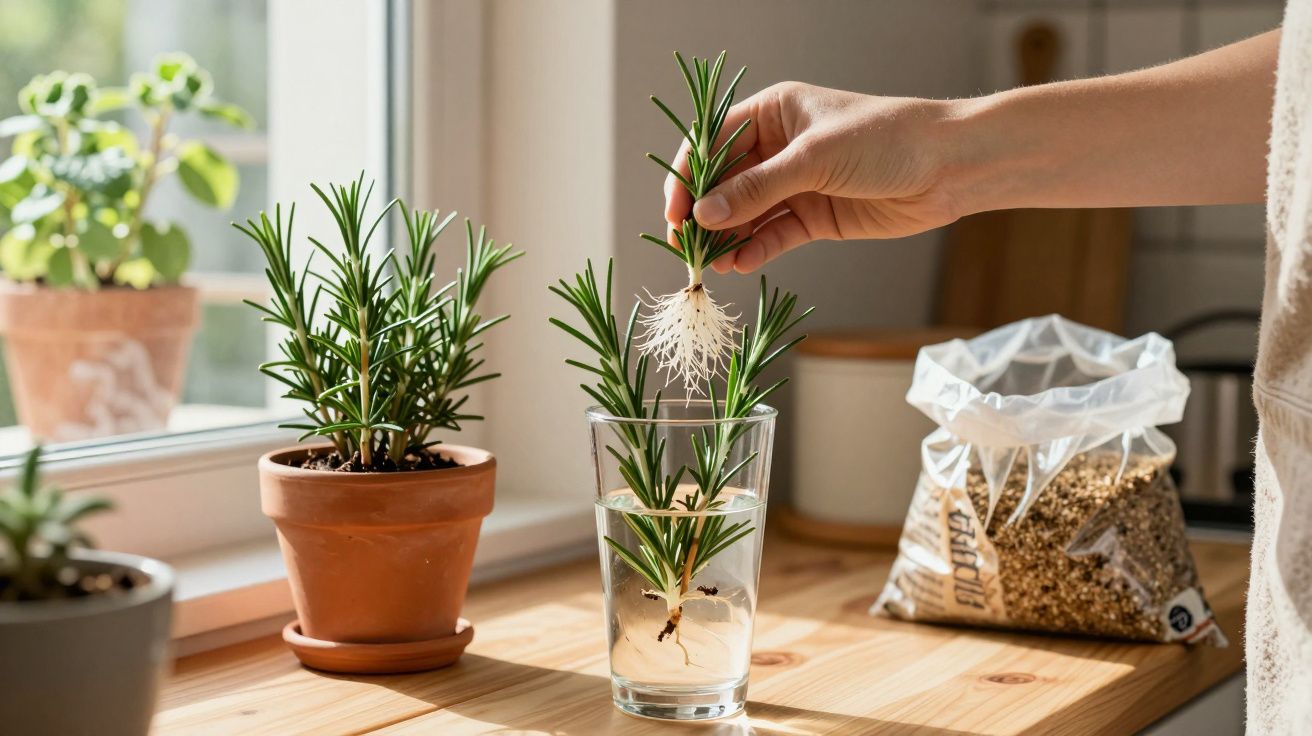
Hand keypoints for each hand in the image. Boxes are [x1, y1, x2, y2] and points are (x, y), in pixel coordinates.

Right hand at [663, 82, 962, 272]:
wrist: (948, 167)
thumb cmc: (885, 140)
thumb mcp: (814, 159)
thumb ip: (757, 189)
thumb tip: (705, 214)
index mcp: (773, 114)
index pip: (712, 142)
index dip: (688, 175)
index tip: (674, 210)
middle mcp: (778, 149)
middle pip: (724, 184)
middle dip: (704, 215)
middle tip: (687, 247)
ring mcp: (795, 185)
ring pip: (746, 215)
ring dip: (727, 239)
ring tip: (712, 265)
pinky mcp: (814, 218)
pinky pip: (772, 236)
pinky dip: (755, 251)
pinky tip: (740, 265)